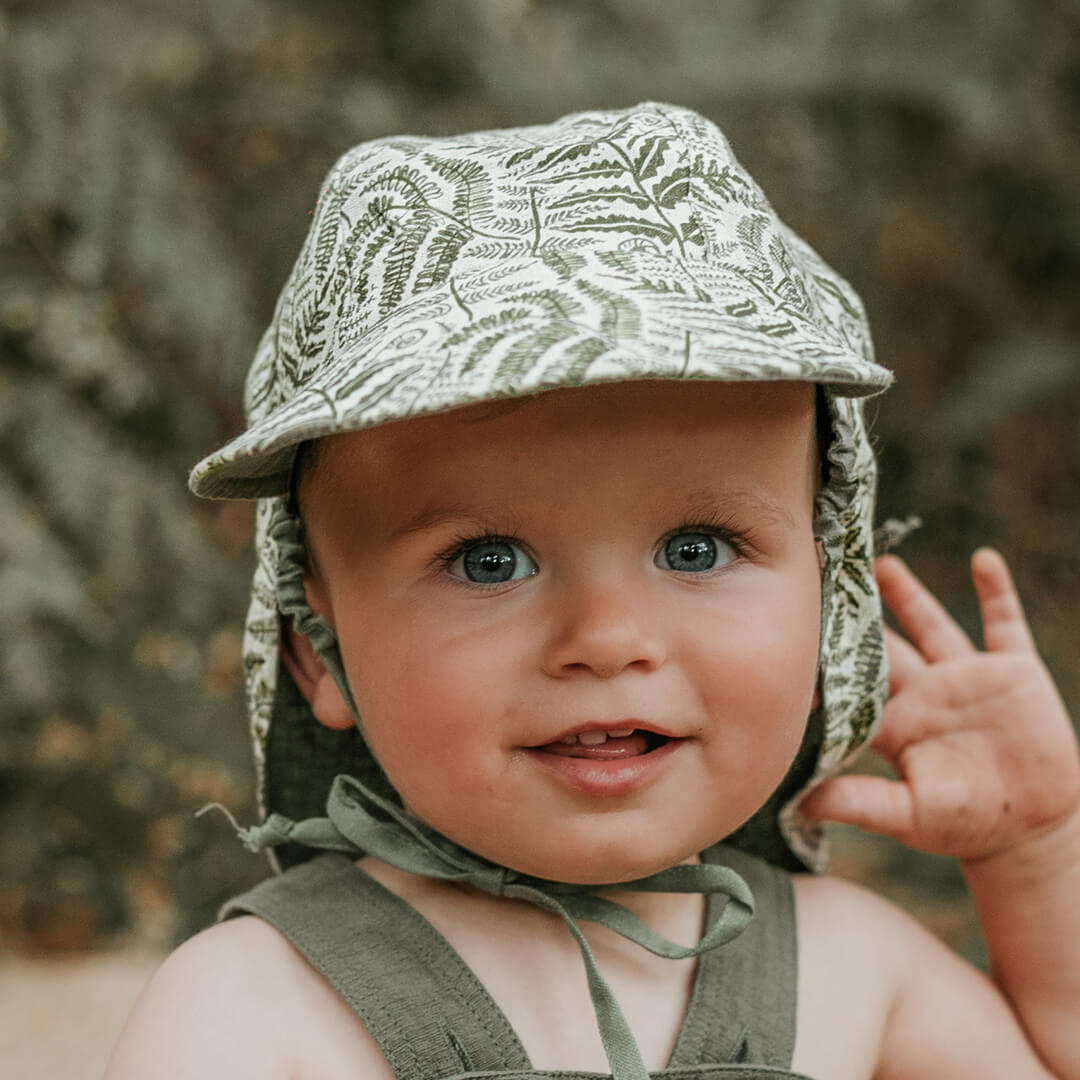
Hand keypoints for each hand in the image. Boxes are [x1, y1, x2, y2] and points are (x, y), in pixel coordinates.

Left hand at [801, 549, 1079, 862]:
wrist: (1029, 830)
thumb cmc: (964, 825)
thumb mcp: (907, 815)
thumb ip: (859, 803)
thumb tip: (801, 804)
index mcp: (893, 721)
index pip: (849, 682)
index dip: (822, 660)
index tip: (790, 627)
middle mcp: (923, 692)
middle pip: (880, 643)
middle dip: (855, 614)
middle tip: (823, 575)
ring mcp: (966, 678)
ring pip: (929, 624)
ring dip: (907, 593)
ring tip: (880, 562)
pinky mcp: (1013, 672)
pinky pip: (1004, 623)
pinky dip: (996, 591)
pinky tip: (984, 559)